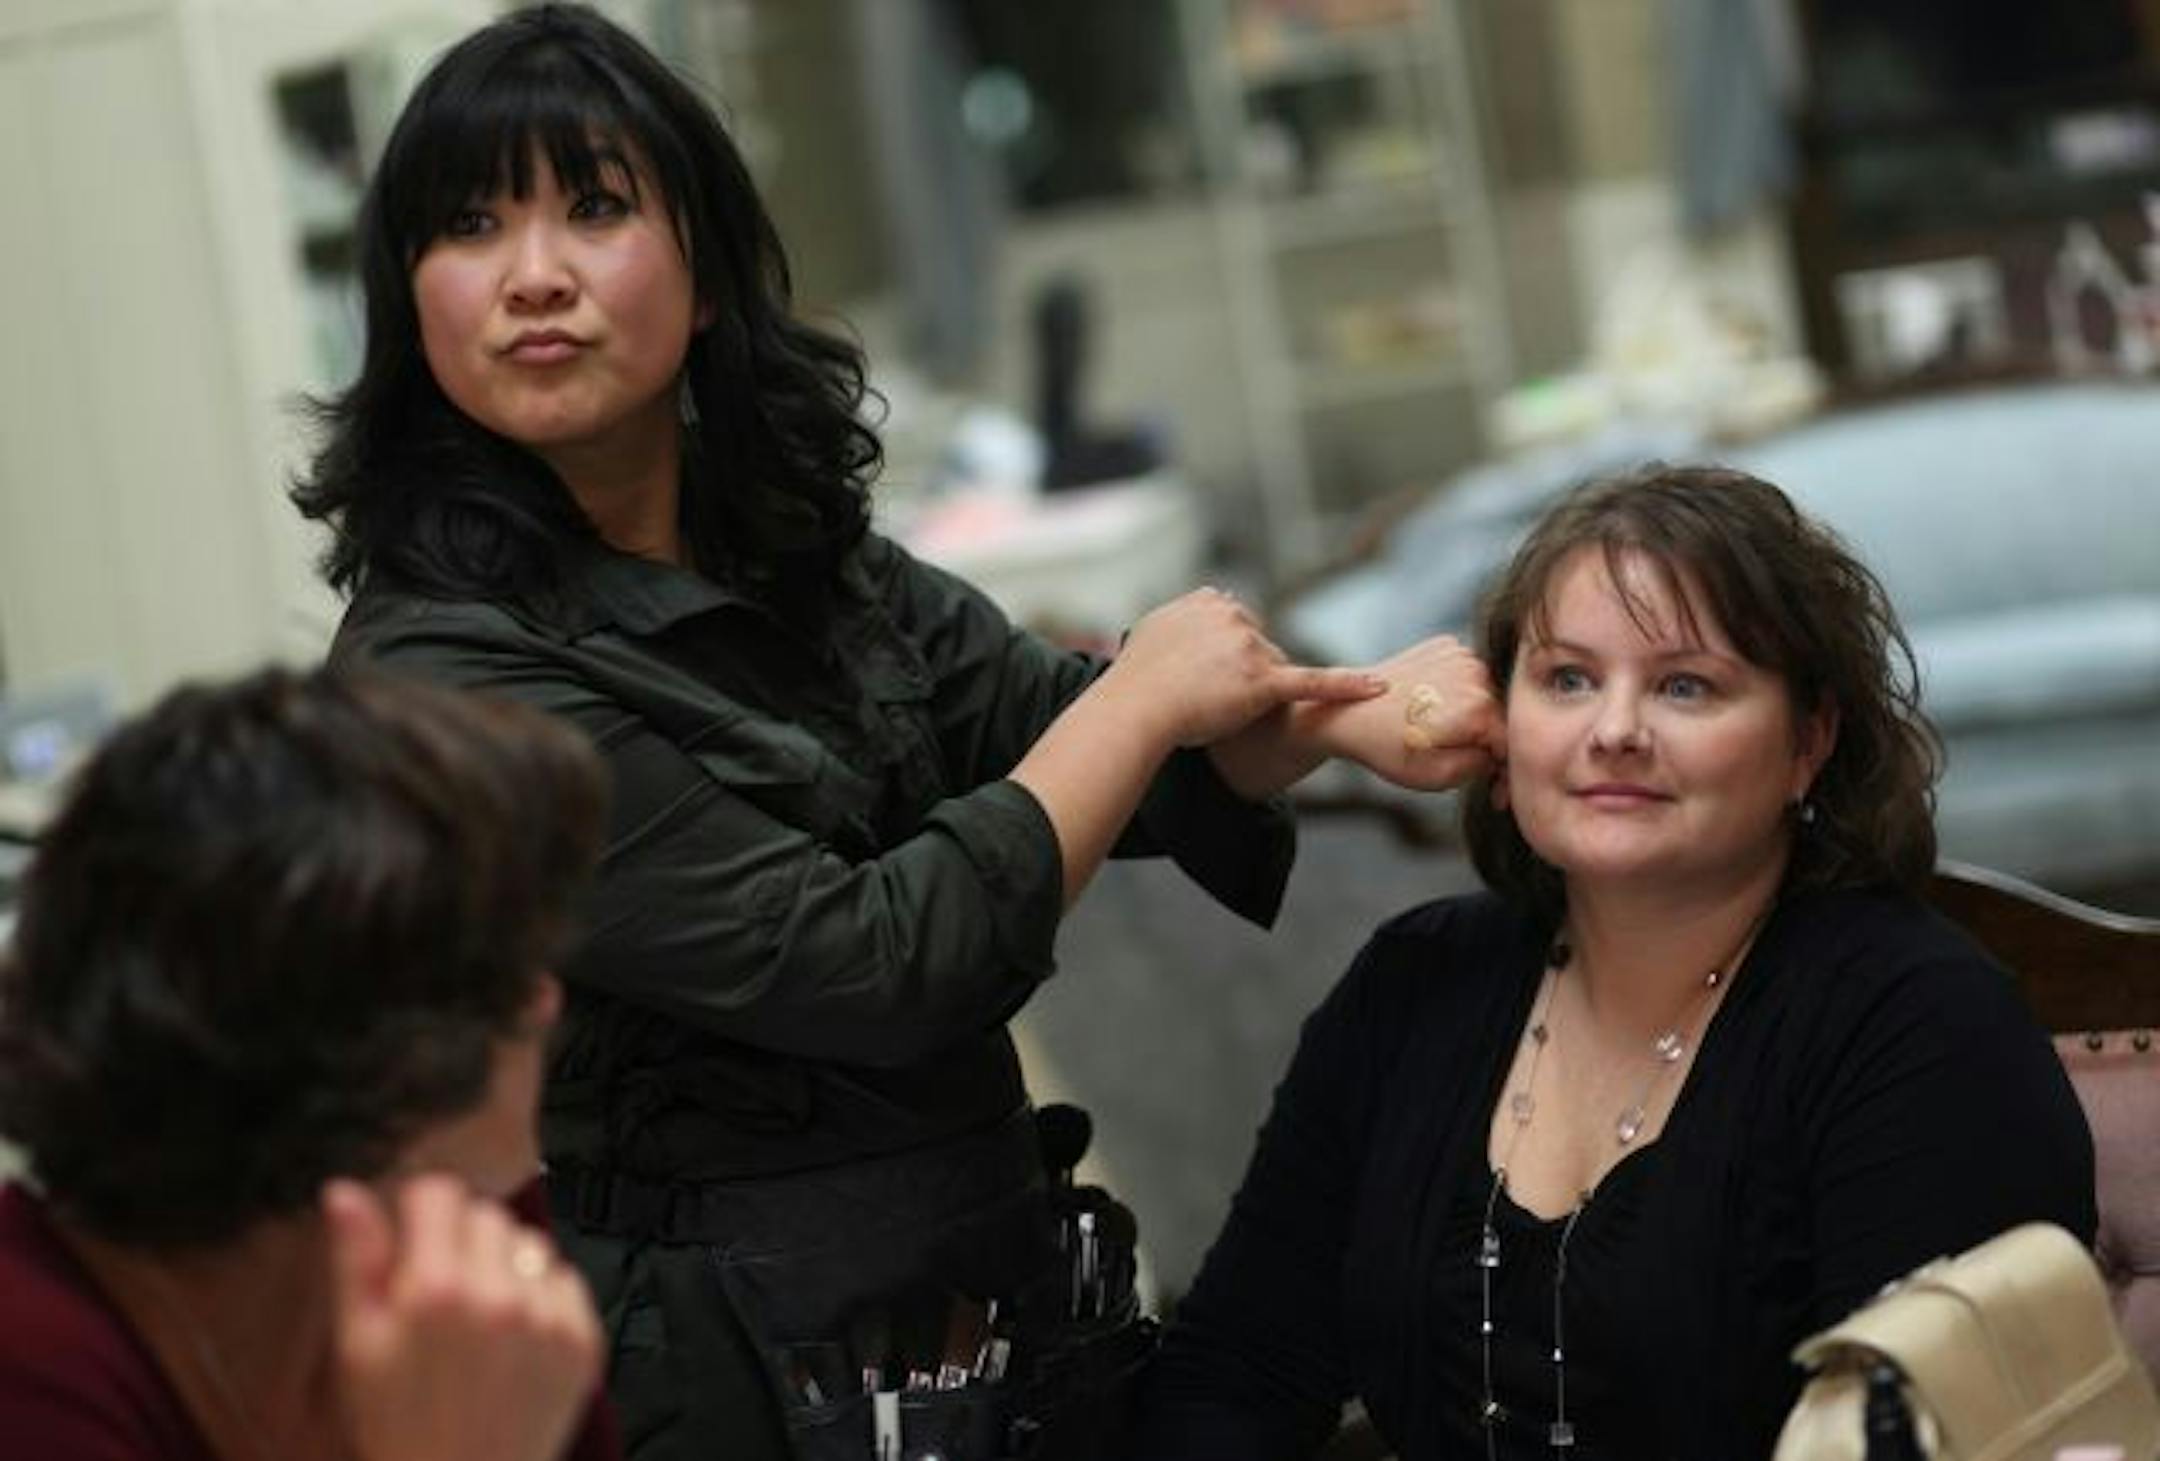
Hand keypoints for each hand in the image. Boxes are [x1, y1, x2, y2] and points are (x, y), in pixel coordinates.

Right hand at [325, 1175, 601, 1460]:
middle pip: (486, 1214)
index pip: (441, 1193)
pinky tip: (513, 1338)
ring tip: (479, 1319)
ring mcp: (546, 1318)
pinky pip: (565, 1280)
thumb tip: (344, 1192)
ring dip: (505, 1266)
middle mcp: (497, 1296)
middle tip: (444, 1293)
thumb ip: (356, 1261)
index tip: (416, 1240)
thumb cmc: (399, 1424)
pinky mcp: (582, 1341)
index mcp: (434, 1291)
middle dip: (462, 1240)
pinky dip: (542, 1298)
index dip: (423, 1212)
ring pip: (528, 1243)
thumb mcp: (359, 1346)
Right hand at [1107, 588, 1383, 748]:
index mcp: (1210, 599)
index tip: (1207, 671)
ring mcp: (1250, 647)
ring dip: (1256, 691)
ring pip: (1275, 670)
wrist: (1134, 708)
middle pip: (1260, 647)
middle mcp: (1234, 615)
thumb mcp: (1154, 630)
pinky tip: (1377, 688)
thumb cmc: (1137, 680)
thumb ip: (1186, 617)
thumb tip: (1207, 605)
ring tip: (1214, 707)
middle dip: (1243, 673)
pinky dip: (1346, 686)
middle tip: (1206, 696)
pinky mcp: (1263, 680)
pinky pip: (1312, 683)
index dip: (1226, 655)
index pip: (1237, 625)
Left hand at [1306, 634, 1502, 790]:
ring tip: (1447, 734)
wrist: (1348, 714)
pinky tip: (1437, 709)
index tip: (1495, 791)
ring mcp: (1462, 654)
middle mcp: (1477, 673)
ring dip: (1478, 715)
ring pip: (1489, 692)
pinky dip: (1461, 692)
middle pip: (1505, 714)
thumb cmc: (1387, 748)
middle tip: (1473, 767)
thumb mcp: (1438, 776)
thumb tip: (1502, 754)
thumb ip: (1484, 766)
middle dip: (1493, 742)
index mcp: (1479, 707)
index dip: (1506, 770)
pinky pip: (1469, 674)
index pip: (1515, 741)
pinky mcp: (1446, 646)